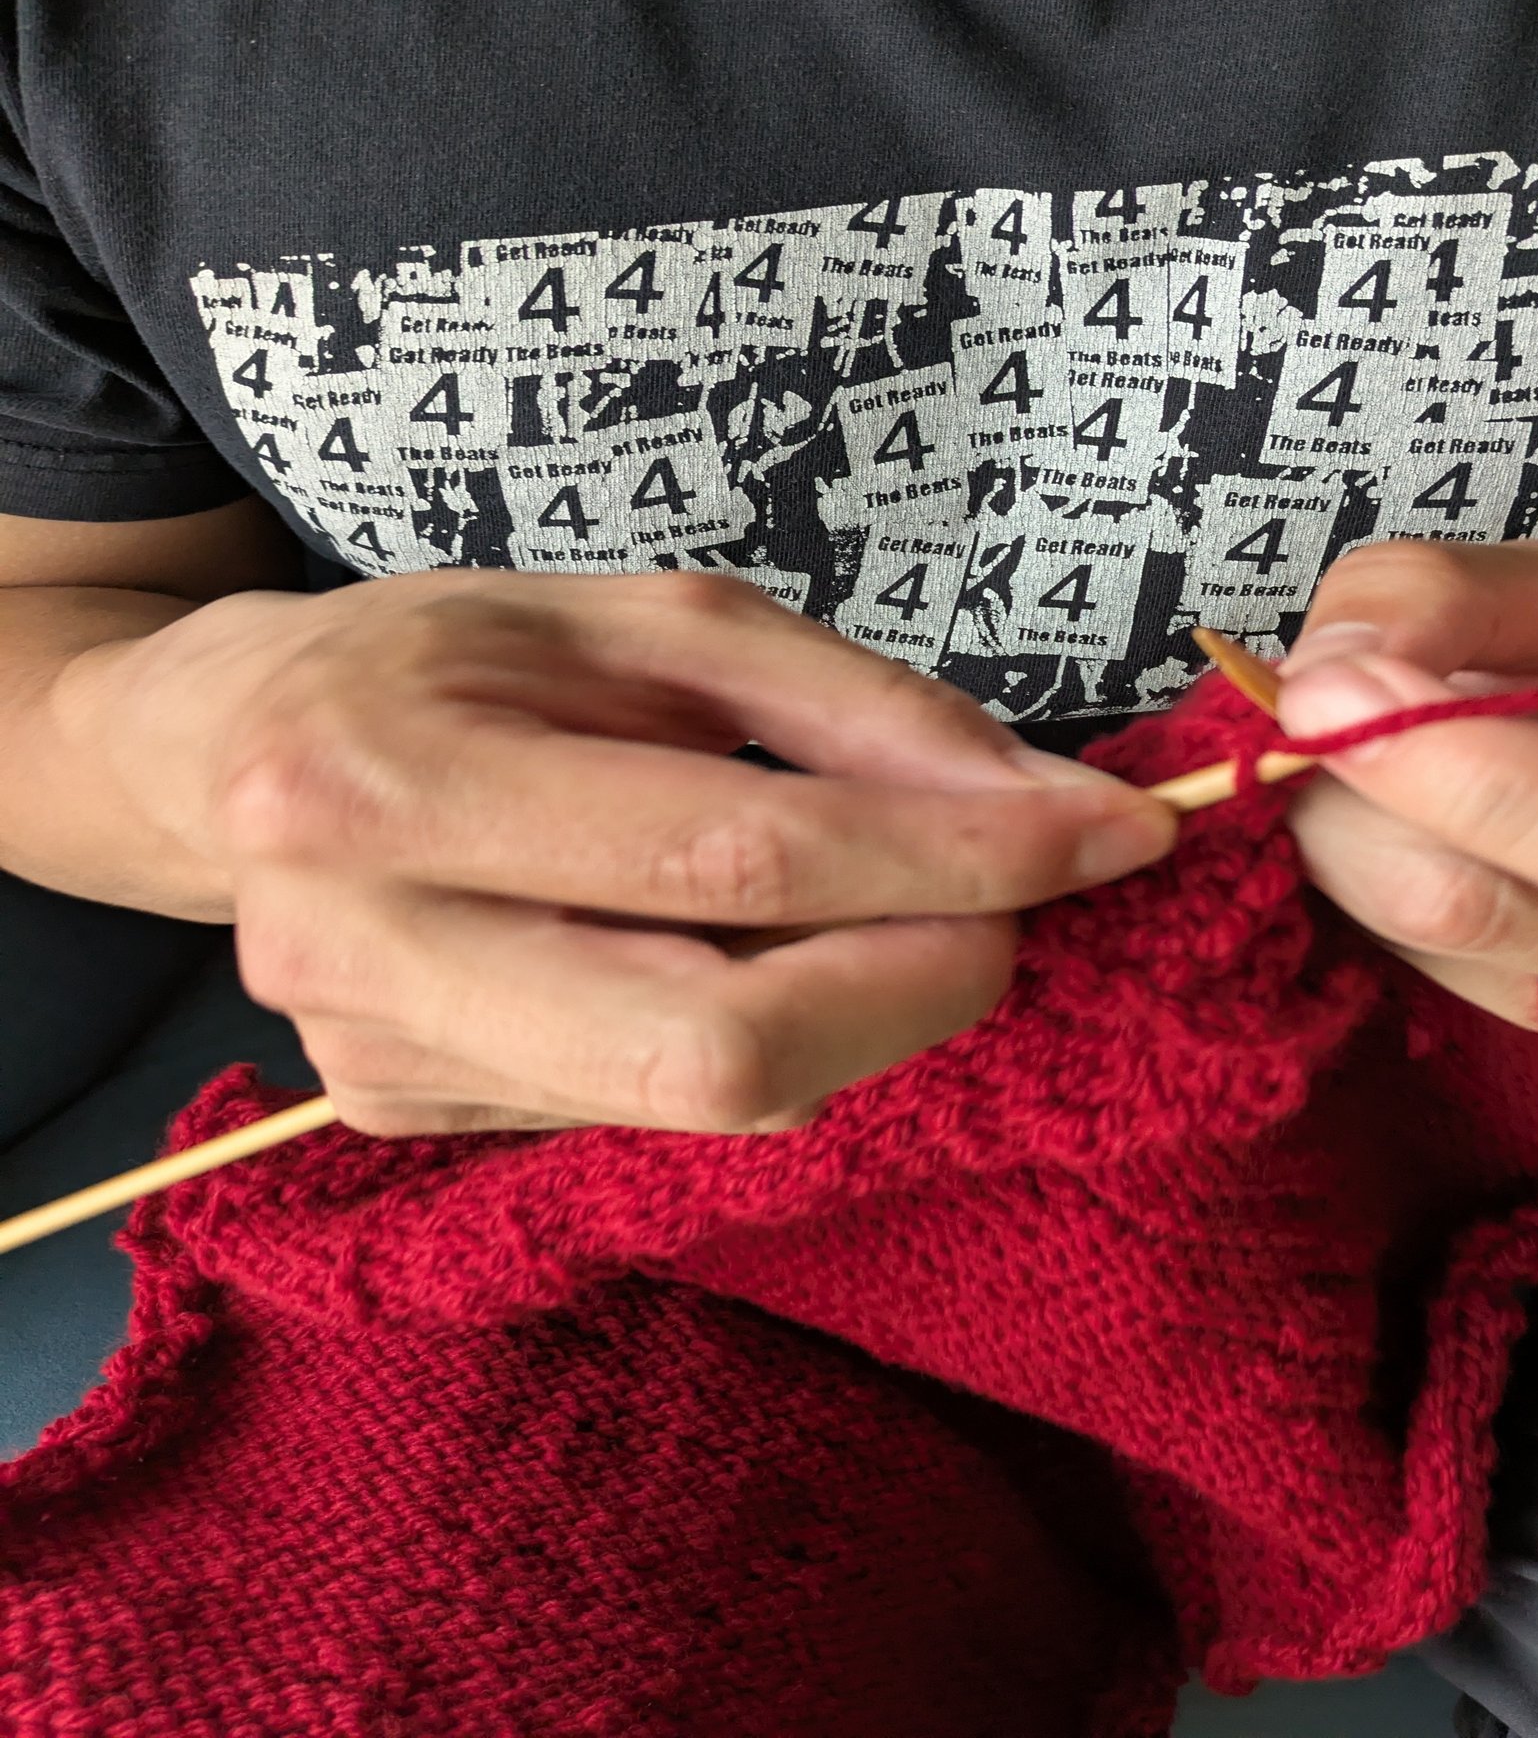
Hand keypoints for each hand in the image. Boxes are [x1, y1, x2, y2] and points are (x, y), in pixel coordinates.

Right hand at [70, 570, 1175, 1132]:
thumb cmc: (446, 650)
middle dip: (924, 982)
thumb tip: (1034, 800)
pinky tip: (749, 949)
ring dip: (859, 1009)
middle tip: (1016, 903)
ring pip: (709, 1101)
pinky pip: (656, 1107)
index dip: (952, 858)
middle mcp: (366, 954)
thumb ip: (847, 705)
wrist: (224, 750)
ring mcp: (382, 1067)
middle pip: (721, 1047)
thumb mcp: (647, 619)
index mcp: (392, 778)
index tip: (1108, 836)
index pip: (736, 854)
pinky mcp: (411, 1124)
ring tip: (885, 905)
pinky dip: (765, 1030)